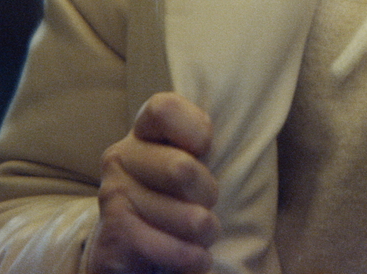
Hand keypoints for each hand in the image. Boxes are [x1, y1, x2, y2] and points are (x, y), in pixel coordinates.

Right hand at [86, 93, 219, 273]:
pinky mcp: (114, 236)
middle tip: (207, 205)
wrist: (126, 250)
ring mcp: (114, 195)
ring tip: (201, 235)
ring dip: (205, 232)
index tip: (205, 149)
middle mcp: (120, 157)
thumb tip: (252, 109)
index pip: (164, 109)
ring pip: (186, 217)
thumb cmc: (171, 198)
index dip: (194, 128)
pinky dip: (193, 259)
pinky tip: (196, 258)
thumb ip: (202, 142)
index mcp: (141, 132)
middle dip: (208, 195)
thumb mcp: (187, 162)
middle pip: (182, 169)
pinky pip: (173, 250)